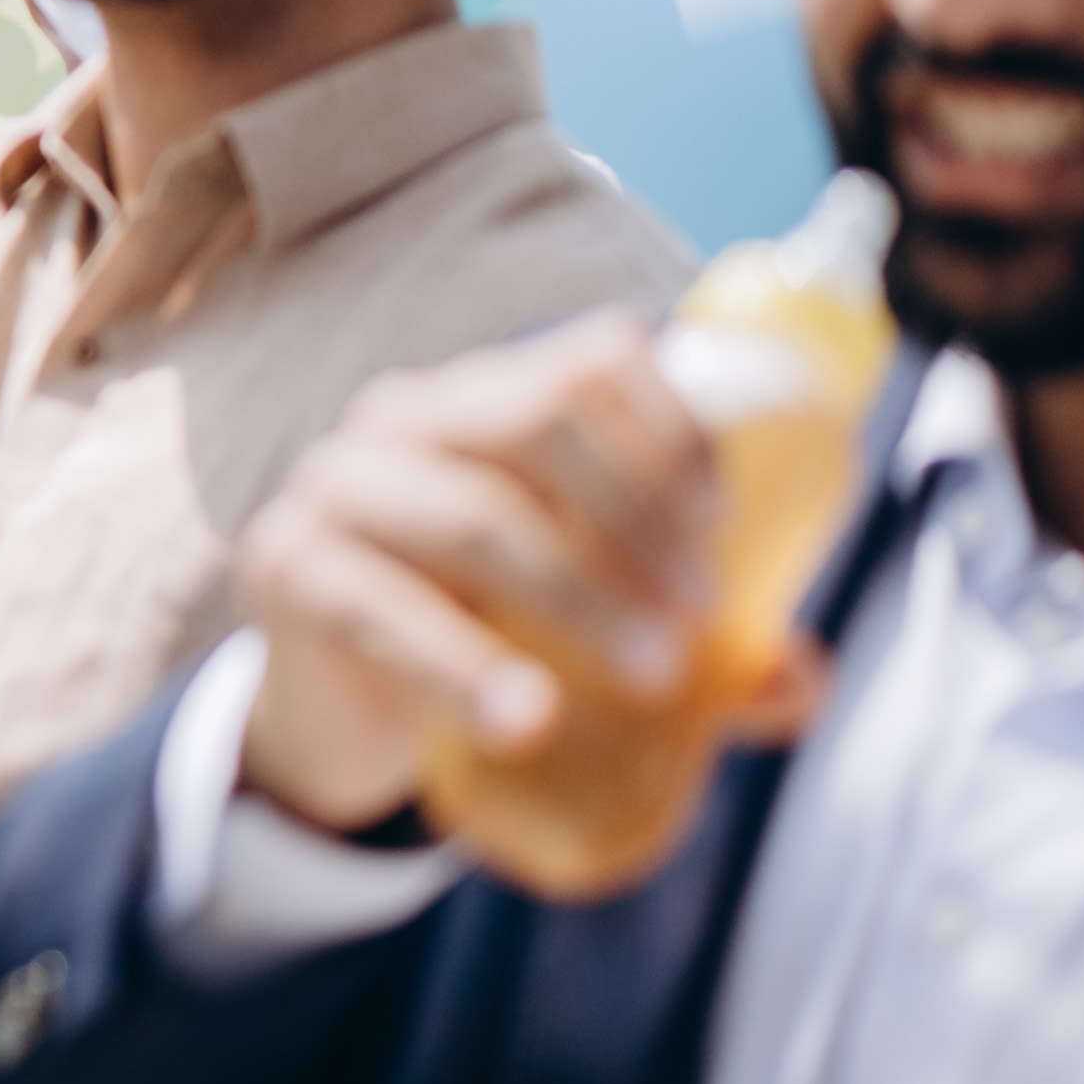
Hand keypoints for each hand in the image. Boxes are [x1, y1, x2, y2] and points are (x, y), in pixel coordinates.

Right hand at [232, 316, 757, 880]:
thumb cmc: (484, 636)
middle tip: (697, 612)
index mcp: (486, 401)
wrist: (343, 720)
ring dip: (578, 595)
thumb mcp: (588, 623)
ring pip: (473, 513)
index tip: (726, 524)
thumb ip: (697, 644)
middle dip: (636, 514)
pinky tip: (525, 720)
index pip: (590, 363)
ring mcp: (335, 486)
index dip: (672, 428)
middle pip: (536, 420)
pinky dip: (466, 669)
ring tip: (648, 674)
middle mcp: (405, 418)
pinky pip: (385, 610)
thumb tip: (795, 678)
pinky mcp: (288, 569)